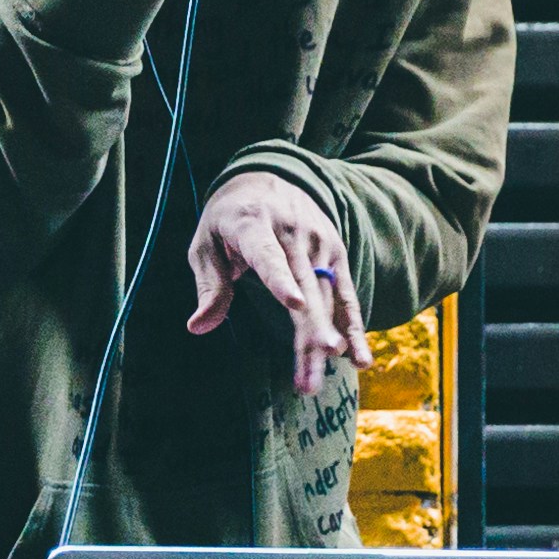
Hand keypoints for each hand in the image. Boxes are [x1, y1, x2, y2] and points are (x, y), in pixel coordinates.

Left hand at [182, 168, 359, 398]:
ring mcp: (320, 244)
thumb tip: (198, 327)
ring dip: (326, 344)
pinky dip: (353, 328)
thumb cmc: (228, 219)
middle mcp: (294, 233)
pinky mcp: (336, 255)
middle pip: (305, 290)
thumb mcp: (206, 244)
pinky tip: (360, 360)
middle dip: (309, 336)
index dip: (282, 281)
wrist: (268, 177)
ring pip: (326, 300)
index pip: (270, 256)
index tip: (295, 305)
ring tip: (318, 381)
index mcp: (254, 225)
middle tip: (307, 380)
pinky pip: (346, 296)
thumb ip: (209, 286)